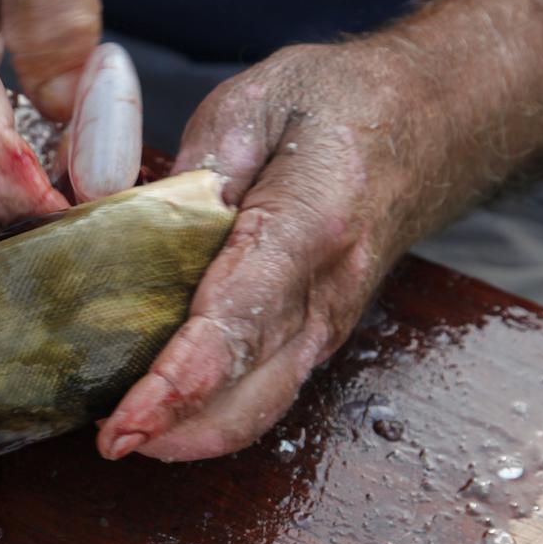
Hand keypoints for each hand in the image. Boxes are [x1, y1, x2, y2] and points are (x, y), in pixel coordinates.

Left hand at [96, 0, 542, 462]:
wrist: (433, 118)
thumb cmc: (338, 104)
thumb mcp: (255, 102)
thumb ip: (193, 167)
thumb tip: (126, 213)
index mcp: (311, 222)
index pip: (240, 316)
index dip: (183, 375)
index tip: (131, 414)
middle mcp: (328, 291)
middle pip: (254, 385)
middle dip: (180, 426)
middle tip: (110, 441)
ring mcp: (330, 322)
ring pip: (265, 403)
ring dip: (194, 432)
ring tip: (125, 434)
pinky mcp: (319, 334)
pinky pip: (268, 390)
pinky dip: (216, 415)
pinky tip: (164, 415)